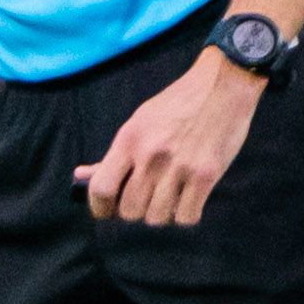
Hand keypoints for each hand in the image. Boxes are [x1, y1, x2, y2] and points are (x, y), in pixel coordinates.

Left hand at [75, 51, 263, 226]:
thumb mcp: (140, 122)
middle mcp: (151, 155)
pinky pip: (186, 217)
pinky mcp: (206, 175)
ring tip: (169, 198)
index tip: (107, 211)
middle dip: (135, 211)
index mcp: (129, 140)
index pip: (101, 189)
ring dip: (161, 214)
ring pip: (157, 218)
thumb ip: (115, 154)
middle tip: (145, 200)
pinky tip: (188, 200)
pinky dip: (186, 215)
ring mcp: (179, 167)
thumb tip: (81, 175)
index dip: (100, 208)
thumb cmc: (178, 104)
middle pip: (129, 210)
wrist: (222, 85)